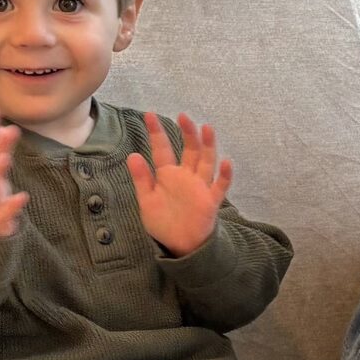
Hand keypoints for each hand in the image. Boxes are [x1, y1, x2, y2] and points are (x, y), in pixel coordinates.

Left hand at [127, 111, 234, 257]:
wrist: (179, 244)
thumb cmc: (163, 221)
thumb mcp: (146, 200)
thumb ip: (141, 179)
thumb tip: (132, 155)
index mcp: (168, 174)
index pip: (162, 149)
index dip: (156, 133)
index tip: (149, 115)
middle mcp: (186, 176)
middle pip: (189, 150)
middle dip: (187, 133)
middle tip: (183, 116)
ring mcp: (200, 186)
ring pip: (206, 162)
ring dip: (208, 146)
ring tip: (206, 128)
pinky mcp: (210, 200)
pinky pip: (220, 186)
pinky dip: (224, 175)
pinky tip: (226, 163)